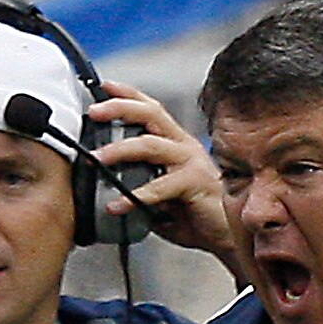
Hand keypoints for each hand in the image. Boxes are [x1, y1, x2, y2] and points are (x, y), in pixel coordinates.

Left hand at [88, 84, 241, 271]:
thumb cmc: (196, 216)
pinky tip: (117, 205)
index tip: (104, 87)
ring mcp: (191, 162)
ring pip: (151, 145)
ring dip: (120, 149)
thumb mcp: (161, 196)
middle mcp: (184, 146)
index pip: (152, 109)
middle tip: (95, 112)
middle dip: (120, 108)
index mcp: (177, 143)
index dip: (128, 95)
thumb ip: (140, 184)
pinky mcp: (195, 183)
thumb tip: (108, 185)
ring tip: (98, 159)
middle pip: (151, 113)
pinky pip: (159, 187)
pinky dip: (134, 197)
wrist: (227, 237)